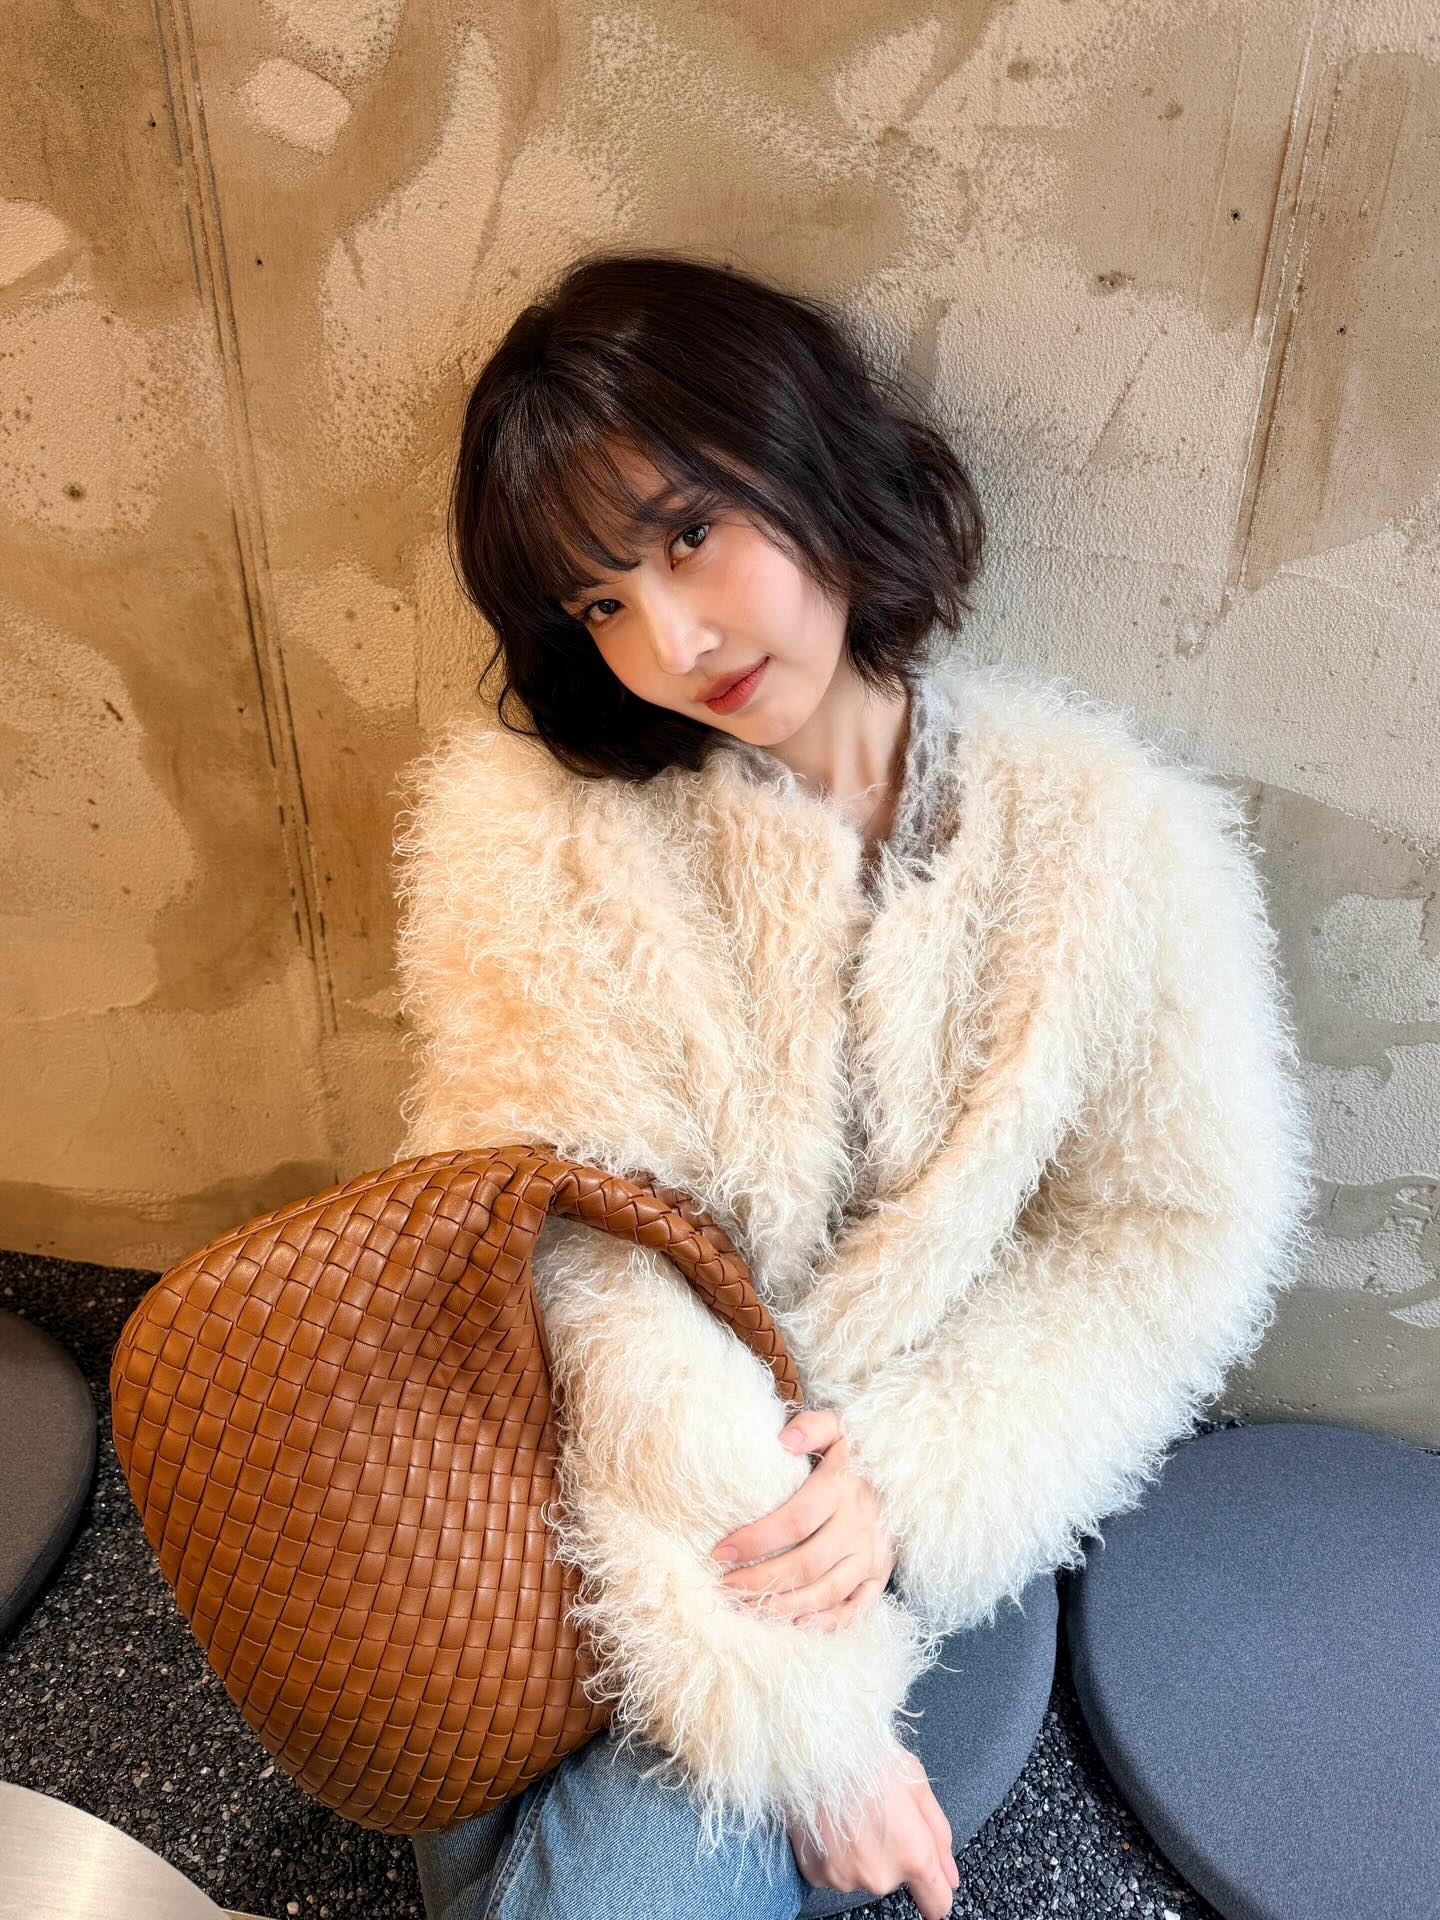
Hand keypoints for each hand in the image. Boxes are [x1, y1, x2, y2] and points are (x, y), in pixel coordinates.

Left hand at [710, 1407, 895, 1629]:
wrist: (906, 1471)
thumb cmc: (855, 1453)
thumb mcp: (838, 1428)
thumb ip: (811, 1428)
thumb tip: (783, 1439)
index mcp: (842, 1490)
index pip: (794, 1521)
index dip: (756, 1540)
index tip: (720, 1552)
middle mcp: (858, 1526)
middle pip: (805, 1564)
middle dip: (760, 1580)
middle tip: (724, 1588)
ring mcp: (871, 1555)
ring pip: (826, 1591)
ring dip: (784, 1606)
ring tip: (746, 1609)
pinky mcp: (880, 1575)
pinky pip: (857, 1608)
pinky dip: (830, 1622)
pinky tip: (798, 1625)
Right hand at [788, 1738, 958, 1919]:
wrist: (814, 1746)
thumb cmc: (867, 1755)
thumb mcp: (918, 1783)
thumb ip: (940, 1836)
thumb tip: (950, 1878)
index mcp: (913, 1854)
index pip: (936, 1902)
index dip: (935, 1889)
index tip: (929, 1881)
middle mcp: (880, 1875)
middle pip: (894, 1879)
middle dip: (890, 1855)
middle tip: (874, 1814)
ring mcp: (845, 1877)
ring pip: (862, 1874)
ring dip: (860, 1853)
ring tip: (849, 1814)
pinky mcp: (816, 1874)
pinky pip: (834, 1871)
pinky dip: (834, 1853)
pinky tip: (830, 1823)